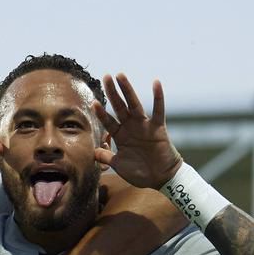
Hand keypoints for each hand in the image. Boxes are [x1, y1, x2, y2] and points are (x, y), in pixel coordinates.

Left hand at [93, 73, 182, 187]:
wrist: (160, 178)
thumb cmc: (140, 172)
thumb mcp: (118, 165)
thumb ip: (106, 157)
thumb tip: (92, 152)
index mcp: (120, 135)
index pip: (108, 121)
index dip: (101, 113)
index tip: (93, 102)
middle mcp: (131, 127)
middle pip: (119, 107)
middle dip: (112, 93)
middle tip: (105, 77)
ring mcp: (144, 126)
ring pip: (134, 104)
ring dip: (127, 90)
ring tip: (120, 75)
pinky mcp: (158, 128)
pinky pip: (158, 110)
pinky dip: (158, 97)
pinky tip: (156, 83)